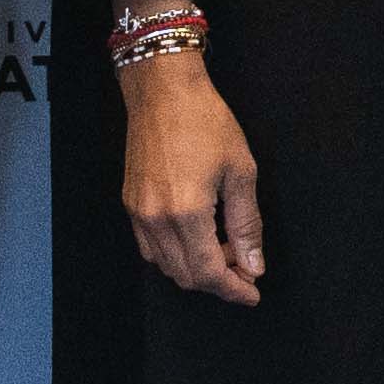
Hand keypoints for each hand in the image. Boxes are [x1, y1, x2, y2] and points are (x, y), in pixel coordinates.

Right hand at [117, 44, 264, 304]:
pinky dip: (174, 255)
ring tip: (223, 248)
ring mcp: (138, 213)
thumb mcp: (240, 170)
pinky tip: (196, 238)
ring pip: (166, 266)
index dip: (233, 290)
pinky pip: (150, 248)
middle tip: (244, 266)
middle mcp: (156, 219)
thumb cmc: (205, 121)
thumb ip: (247, 224)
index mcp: (187, 212)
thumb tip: (253, 264)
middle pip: (186, 276)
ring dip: (196, 269)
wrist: (163, 90)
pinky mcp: (130, 204)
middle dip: (218, 281)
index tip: (252, 293)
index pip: (209, 273)